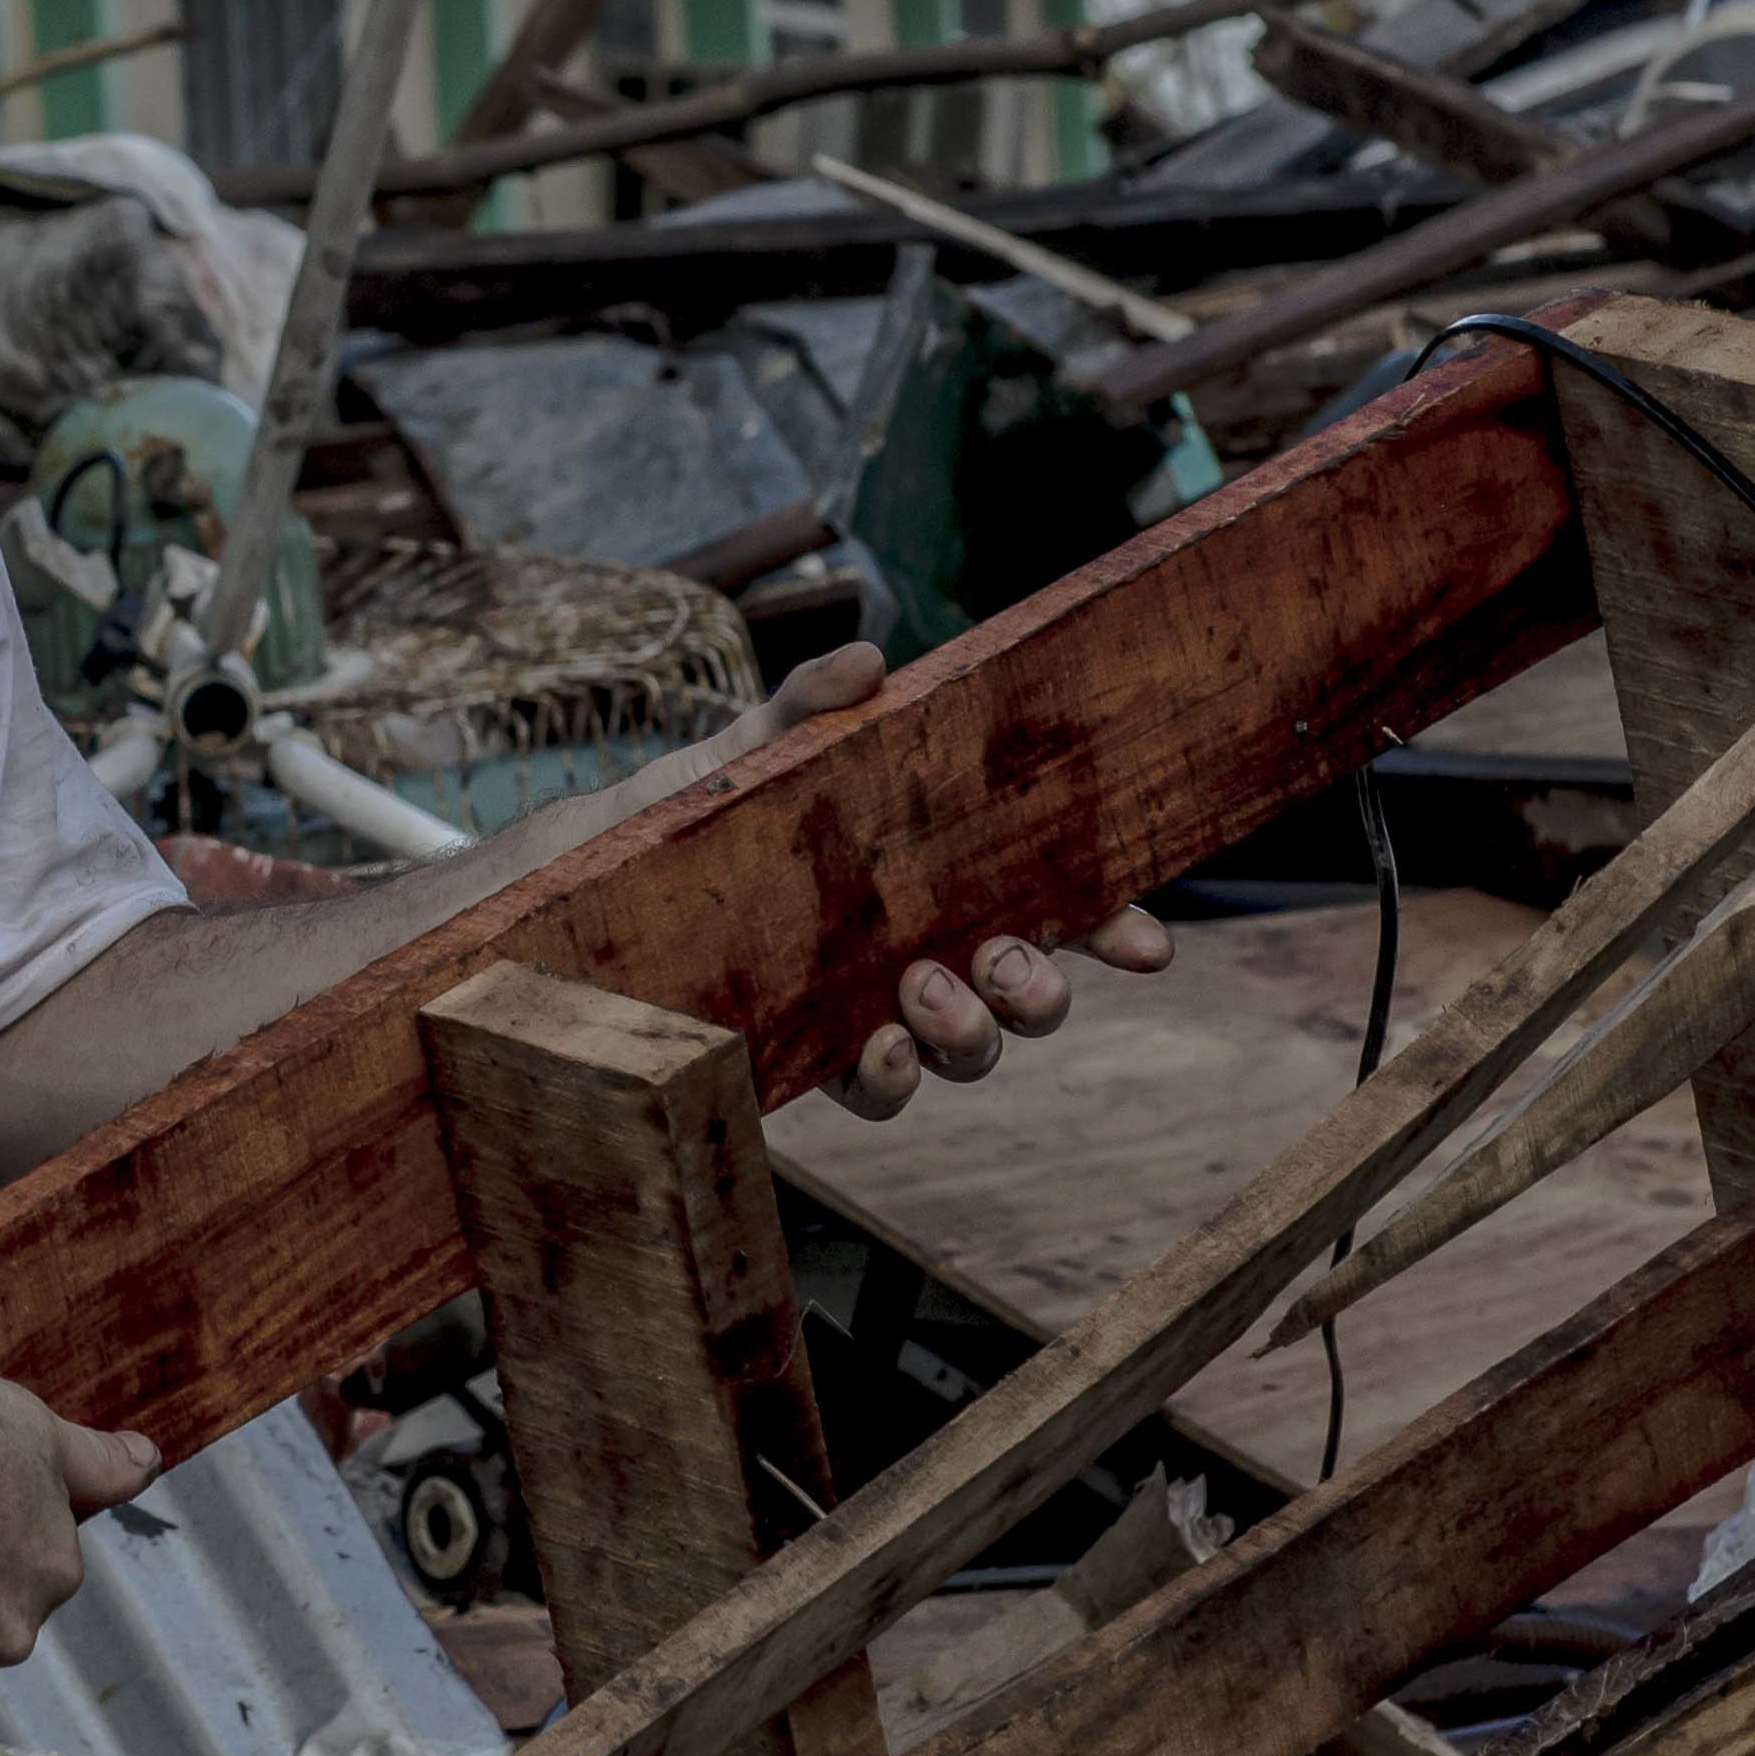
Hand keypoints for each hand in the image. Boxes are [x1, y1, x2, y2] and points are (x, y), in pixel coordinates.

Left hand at [716, 644, 1181, 1121]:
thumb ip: (814, 700)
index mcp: (950, 877)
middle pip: (1029, 992)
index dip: (1113, 929)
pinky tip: (876, 1047)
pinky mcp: (815, 1053)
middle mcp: (931, 949)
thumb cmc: (713, 804)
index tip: (1148, 944)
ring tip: (920, 988)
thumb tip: (868, 663)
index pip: (1058, 907)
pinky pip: (881, 1091)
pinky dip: (893, 1078)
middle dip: (1039, 991)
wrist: (606, 870)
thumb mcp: (765, 743)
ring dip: (969, 1030)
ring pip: (968, 1050)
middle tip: (1003, 960)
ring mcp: (878, 1007)